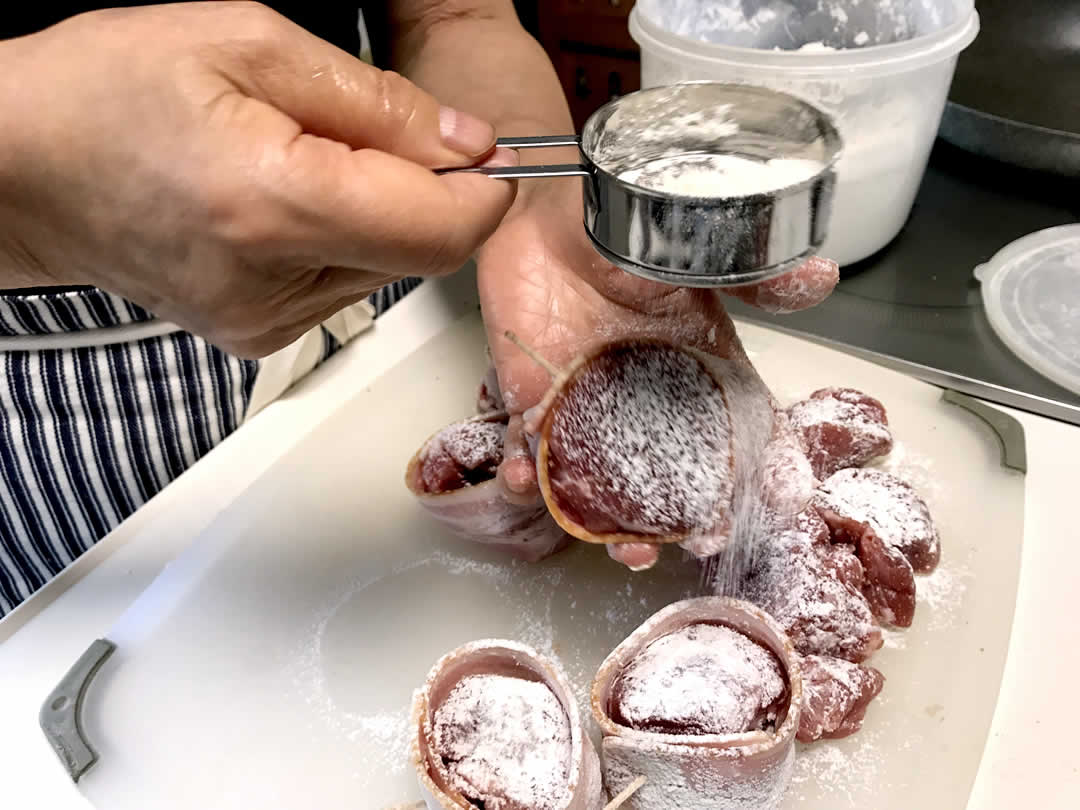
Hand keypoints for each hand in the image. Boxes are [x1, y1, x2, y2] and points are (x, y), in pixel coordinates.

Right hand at [0, 2, 515, 355]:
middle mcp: (274, 285)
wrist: (22, 168)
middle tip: (360, 130)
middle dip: (424, 188)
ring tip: (299, 160)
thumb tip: (467, 144)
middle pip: (422, 250)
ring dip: (378, 210)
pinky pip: (346, 284)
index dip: (485, 188)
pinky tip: (284, 201)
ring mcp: (267, 323)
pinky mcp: (261, 337)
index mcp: (274, 203)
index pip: (442, 228)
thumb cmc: (109, 91)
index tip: (478, 148)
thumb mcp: (250, 44)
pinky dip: (343, 236)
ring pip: (389, 267)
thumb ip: (380, 103)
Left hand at [477, 179, 837, 568]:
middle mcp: (647, 400)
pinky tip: (525, 480)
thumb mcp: (694, 247)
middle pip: (674, 475)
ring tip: (621, 548)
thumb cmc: (626, 224)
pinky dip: (524, 472)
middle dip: (688, 517)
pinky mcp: (532, 399)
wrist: (548, 208)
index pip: (742, 425)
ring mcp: (588, 407)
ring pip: (603, 481)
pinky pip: (527, 449)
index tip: (783, 497)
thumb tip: (820, 277)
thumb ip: (750, 272)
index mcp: (697, 367)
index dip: (766, 463)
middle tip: (697, 542)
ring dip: (609, 521)